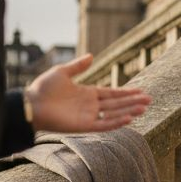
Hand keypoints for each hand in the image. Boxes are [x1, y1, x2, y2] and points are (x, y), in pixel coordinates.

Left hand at [25, 53, 152, 132]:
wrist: (31, 104)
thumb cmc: (43, 88)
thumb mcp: (62, 72)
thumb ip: (78, 66)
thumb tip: (91, 55)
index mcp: (87, 93)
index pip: (112, 94)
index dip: (126, 92)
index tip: (140, 91)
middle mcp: (91, 106)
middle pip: (117, 104)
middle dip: (133, 101)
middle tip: (149, 100)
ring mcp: (88, 116)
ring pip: (114, 114)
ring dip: (129, 111)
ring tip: (144, 108)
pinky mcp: (84, 126)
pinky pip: (104, 125)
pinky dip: (116, 122)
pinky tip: (129, 118)